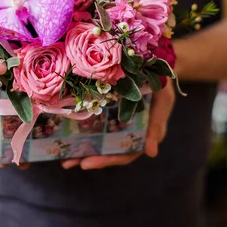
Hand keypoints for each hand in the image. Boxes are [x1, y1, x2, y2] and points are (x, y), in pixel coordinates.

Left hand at [60, 80, 175, 169]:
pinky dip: (81, 130)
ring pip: (100, 140)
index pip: (125, 153)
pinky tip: (65, 133)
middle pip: (108, 150)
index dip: (107, 160)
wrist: (157, 63)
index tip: (86, 163)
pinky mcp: (108, 109)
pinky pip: (94, 122)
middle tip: (67, 164)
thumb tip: (152, 153)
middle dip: (88, 158)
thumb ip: (157, 126)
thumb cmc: (162, 85)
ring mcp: (117, 121)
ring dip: (82, 150)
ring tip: (63, 158)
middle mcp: (128, 131)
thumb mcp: (163, 102)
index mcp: (142, 134)